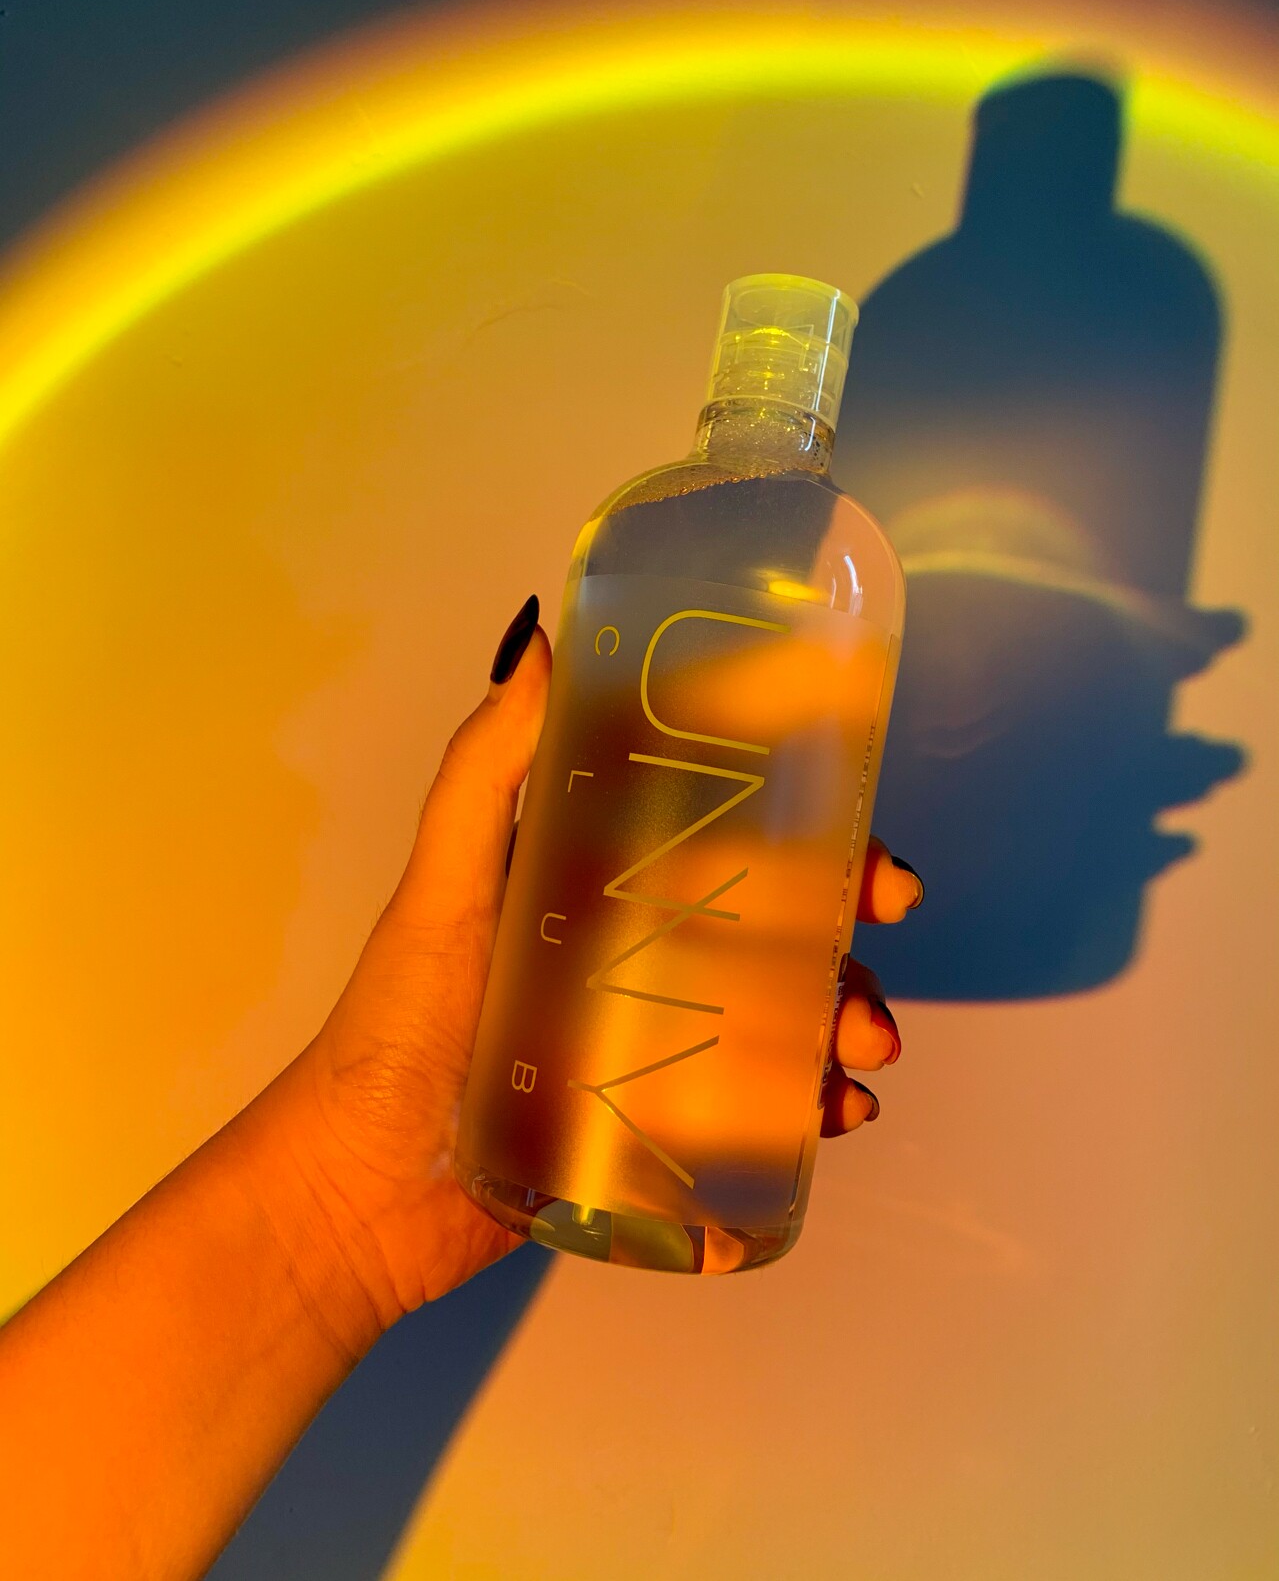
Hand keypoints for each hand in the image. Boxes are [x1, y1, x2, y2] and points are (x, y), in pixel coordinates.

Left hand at [290, 598, 923, 1324]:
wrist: (362, 1195)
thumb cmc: (394, 1031)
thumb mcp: (444, 888)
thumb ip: (484, 772)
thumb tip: (537, 643)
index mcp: (599, 885)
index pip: (720, 836)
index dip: (802, 823)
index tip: (858, 829)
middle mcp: (638, 955)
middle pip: (774, 922)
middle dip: (844, 919)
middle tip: (879, 925)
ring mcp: (655, 1043)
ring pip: (783, 1012)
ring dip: (843, 1013)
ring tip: (859, 1044)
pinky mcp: (663, 1128)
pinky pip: (762, 1106)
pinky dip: (814, 1102)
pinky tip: (838, 1109)